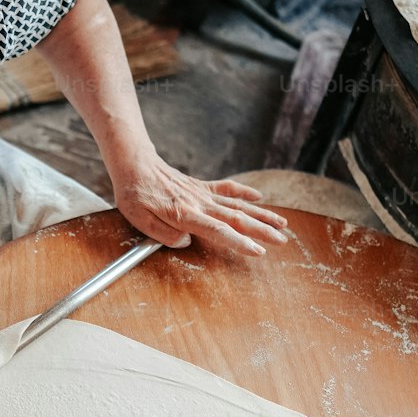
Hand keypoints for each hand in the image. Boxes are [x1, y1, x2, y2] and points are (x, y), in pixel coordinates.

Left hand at [109, 151, 289, 255]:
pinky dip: (244, 192)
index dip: (240, 242)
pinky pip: (227, 189)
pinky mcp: (202, 186)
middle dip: (262, 231)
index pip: (219, 231)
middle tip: (282, 241)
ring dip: (261, 215)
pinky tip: (260, 198)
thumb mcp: (140, 220)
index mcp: (185, 214)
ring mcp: (203, 194)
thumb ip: (163, 234)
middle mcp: (199, 203)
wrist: (135, 165)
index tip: (258, 251)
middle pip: (237, 219)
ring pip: (238, 205)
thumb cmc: (135, 194)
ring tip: (282, 224)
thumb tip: (186, 242)